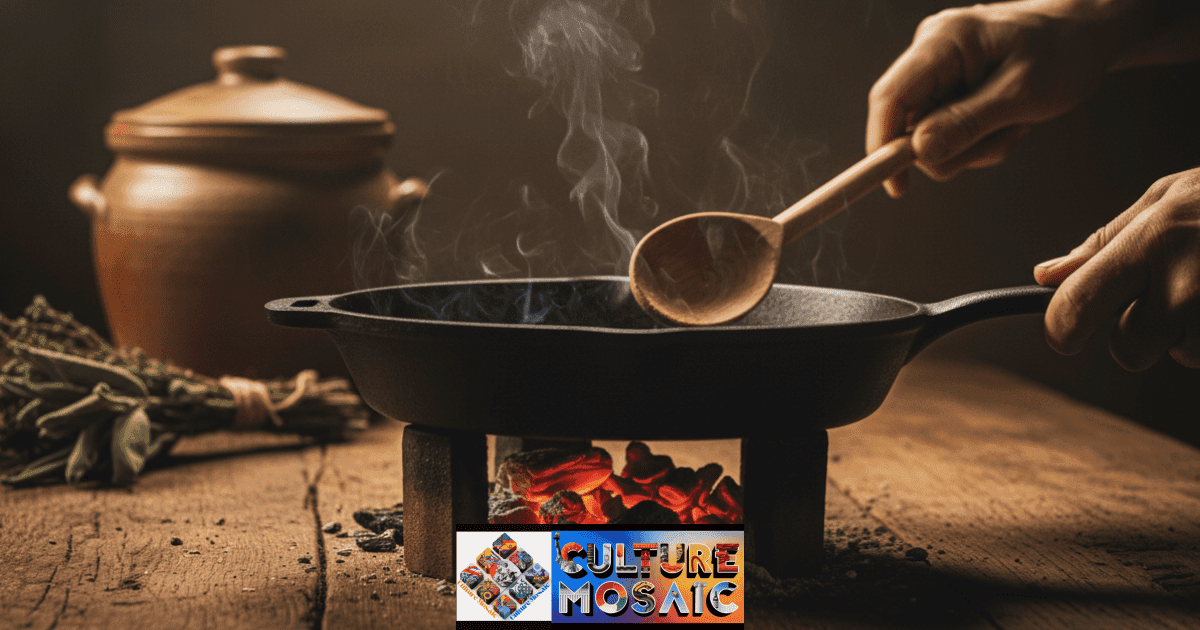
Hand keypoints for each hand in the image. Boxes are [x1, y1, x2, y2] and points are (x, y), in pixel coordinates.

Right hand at [867, 0, 1136, 196]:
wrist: (1091, 31)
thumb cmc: (1067, 49)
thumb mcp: (1022, 93)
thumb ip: (968, 122)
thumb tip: (919, 152)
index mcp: (943, 41)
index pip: (889, 98)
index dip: (883, 145)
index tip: (897, 186)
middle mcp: (931, 52)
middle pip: (909, 123)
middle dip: (951, 147)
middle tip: (1000, 140)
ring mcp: (939, 69)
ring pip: (929, 135)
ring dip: (971, 146)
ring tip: (1012, 126)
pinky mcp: (949, 86)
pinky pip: (946, 130)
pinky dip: (977, 139)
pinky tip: (1007, 122)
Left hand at [1034, 168, 1199, 369]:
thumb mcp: (1166, 200)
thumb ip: (1105, 243)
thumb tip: (1046, 276)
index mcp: (1150, 244)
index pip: (1075, 308)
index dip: (1062, 328)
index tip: (1066, 333)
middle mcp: (1184, 287)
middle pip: (1127, 349)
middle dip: (1140, 331)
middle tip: (1174, 290)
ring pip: (1179, 355)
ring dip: (1191, 332)